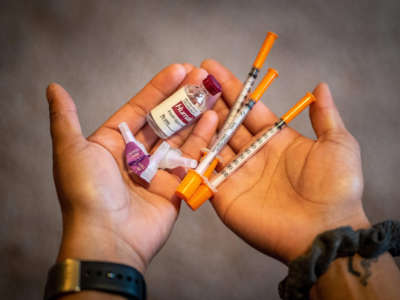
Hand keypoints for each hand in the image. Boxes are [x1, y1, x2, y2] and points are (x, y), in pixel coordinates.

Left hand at [47, 64, 217, 272]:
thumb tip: (53, 88)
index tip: (179, 69)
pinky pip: (191, 160)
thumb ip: (65, 118)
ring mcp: (156, 172)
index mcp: (112, 144)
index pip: (139, 109)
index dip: (159, 89)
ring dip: (195, 114)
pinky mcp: (174, 187)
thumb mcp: (72, 150)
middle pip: (163, 121)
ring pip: (179, 137)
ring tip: (211, 92)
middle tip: (201, 76)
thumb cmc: (87, 192)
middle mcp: (135, 156)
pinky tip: (213, 119)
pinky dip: (202, 140)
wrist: (108, 238)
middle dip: (182, 98)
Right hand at [201, 59, 369, 262]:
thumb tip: (320, 86)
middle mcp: (254, 154)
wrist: (325, 231)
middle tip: (190, 80)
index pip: (248, 108)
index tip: (211, 67)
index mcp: (276, 140)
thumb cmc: (336, 188)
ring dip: (198, 123)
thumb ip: (325, 117)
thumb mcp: (338, 145)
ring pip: (213, 143)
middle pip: (227, 122)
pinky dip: (194, 155)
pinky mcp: (224, 194)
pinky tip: (181, 135)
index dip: (231, 88)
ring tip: (182, 100)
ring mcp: (238, 174)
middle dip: (209, 101)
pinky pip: (205, 171)